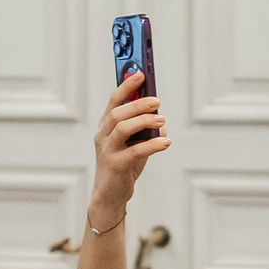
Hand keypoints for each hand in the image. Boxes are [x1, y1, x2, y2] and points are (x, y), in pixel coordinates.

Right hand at [90, 70, 169, 220]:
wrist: (111, 194)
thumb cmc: (123, 166)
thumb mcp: (135, 144)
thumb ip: (145, 131)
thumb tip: (160, 119)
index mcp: (106, 127)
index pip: (113, 101)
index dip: (126, 86)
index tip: (139, 74)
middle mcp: (103, 136)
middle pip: (118, 113)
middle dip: (138, 103)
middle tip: (157, 101)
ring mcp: (107, 150)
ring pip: (122, 128)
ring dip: (144, 120)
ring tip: (161, 119)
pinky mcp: (115, 165)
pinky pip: (134, 151)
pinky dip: (152, 144)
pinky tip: (165, 142)